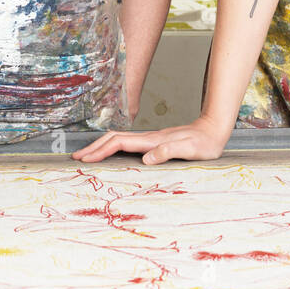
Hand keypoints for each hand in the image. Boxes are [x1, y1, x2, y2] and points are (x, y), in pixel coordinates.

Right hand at [72, 115, 229, 165]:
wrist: (214, 129)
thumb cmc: (204, 142)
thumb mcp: (189, 150)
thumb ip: (168, 152)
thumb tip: (145, 159)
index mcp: (152, 141)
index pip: (119, 143)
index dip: (101, 150)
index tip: (85, 159)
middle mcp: (148, 139)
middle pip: (114, 139)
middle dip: (94, 147)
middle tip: (75, 157)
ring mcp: (151, 140)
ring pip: (119, 140)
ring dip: (101, 147)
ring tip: (87, 156)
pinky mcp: (155, 143)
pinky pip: (127, 144)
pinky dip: (113, 148)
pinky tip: (111, 154)